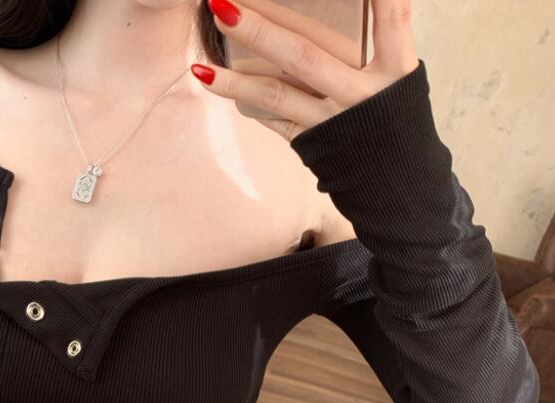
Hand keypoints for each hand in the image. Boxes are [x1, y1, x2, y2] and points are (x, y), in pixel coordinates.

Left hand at [192, 0, 420, 142]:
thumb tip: (362, 1)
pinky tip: (217, 85)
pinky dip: (249, 101)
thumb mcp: (401, 78)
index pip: (391, 18)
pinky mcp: (313, 145)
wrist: (398, 183)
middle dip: (259, 30)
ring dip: (235, 80)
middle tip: (222, 5)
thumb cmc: (395, 117)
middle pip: (304, 57)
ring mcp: (332, 123)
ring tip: (201, 66)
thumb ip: (384, 36)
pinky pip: (275, 120)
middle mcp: (362, 96)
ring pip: (277, 96)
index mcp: (395, 71)